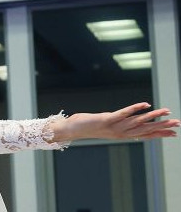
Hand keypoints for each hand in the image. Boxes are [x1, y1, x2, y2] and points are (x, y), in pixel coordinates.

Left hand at [51, 102, 179, 142]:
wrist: (70, 130)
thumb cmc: (85, 126)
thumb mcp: (105, 125)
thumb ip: (116, 122)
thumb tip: (124, 119)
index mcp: (121, 134)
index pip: (144, 135)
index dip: (159, 134)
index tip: (174, 134)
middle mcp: (120, 132)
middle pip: (145, 129)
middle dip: (162, 126)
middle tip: (178, 124)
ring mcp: (114, 126)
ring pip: (138, 122)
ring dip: (153, 117)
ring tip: (167, 113)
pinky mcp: (107, 119)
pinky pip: (123, 113)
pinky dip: (134, 109)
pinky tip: (145, 104)